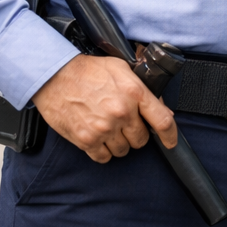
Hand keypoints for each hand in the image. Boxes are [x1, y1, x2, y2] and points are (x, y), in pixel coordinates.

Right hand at [32, 54, 178, 162]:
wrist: (56, 75)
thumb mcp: (122, 69)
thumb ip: (143, 89)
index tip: (170, 141)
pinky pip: (104, 157)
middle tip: (125, 124)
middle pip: (141, 139)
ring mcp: (104, 128)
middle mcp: (121, 112)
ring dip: (119, 143)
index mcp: (134, 93)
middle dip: (136, 134)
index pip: (162, 121)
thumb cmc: (89, 70)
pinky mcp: (86, 140)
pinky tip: (99, 138)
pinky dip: (103, 151)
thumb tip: (161, 108)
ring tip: (109, 128)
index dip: (170, 135)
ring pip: (123, 150)